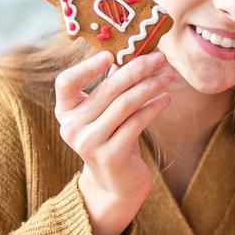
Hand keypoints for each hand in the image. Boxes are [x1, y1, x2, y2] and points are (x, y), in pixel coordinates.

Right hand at [54, 51, 175, 234]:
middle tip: (159, 57)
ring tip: (169, 74)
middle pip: (107, 90)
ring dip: (151, 86)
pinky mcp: (110, 156)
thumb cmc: (114, 138)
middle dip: (137, 69)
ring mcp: (89, 143)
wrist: (117, 184)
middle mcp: (72, 127)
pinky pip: (136, 123)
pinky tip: (167, 98)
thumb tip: (133, 50)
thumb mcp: (107, 111)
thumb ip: (113, 83)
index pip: (66, 82)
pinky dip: (154, 107)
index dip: (86, 67)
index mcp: (66, 111)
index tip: (111, 55)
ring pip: (125, 104)